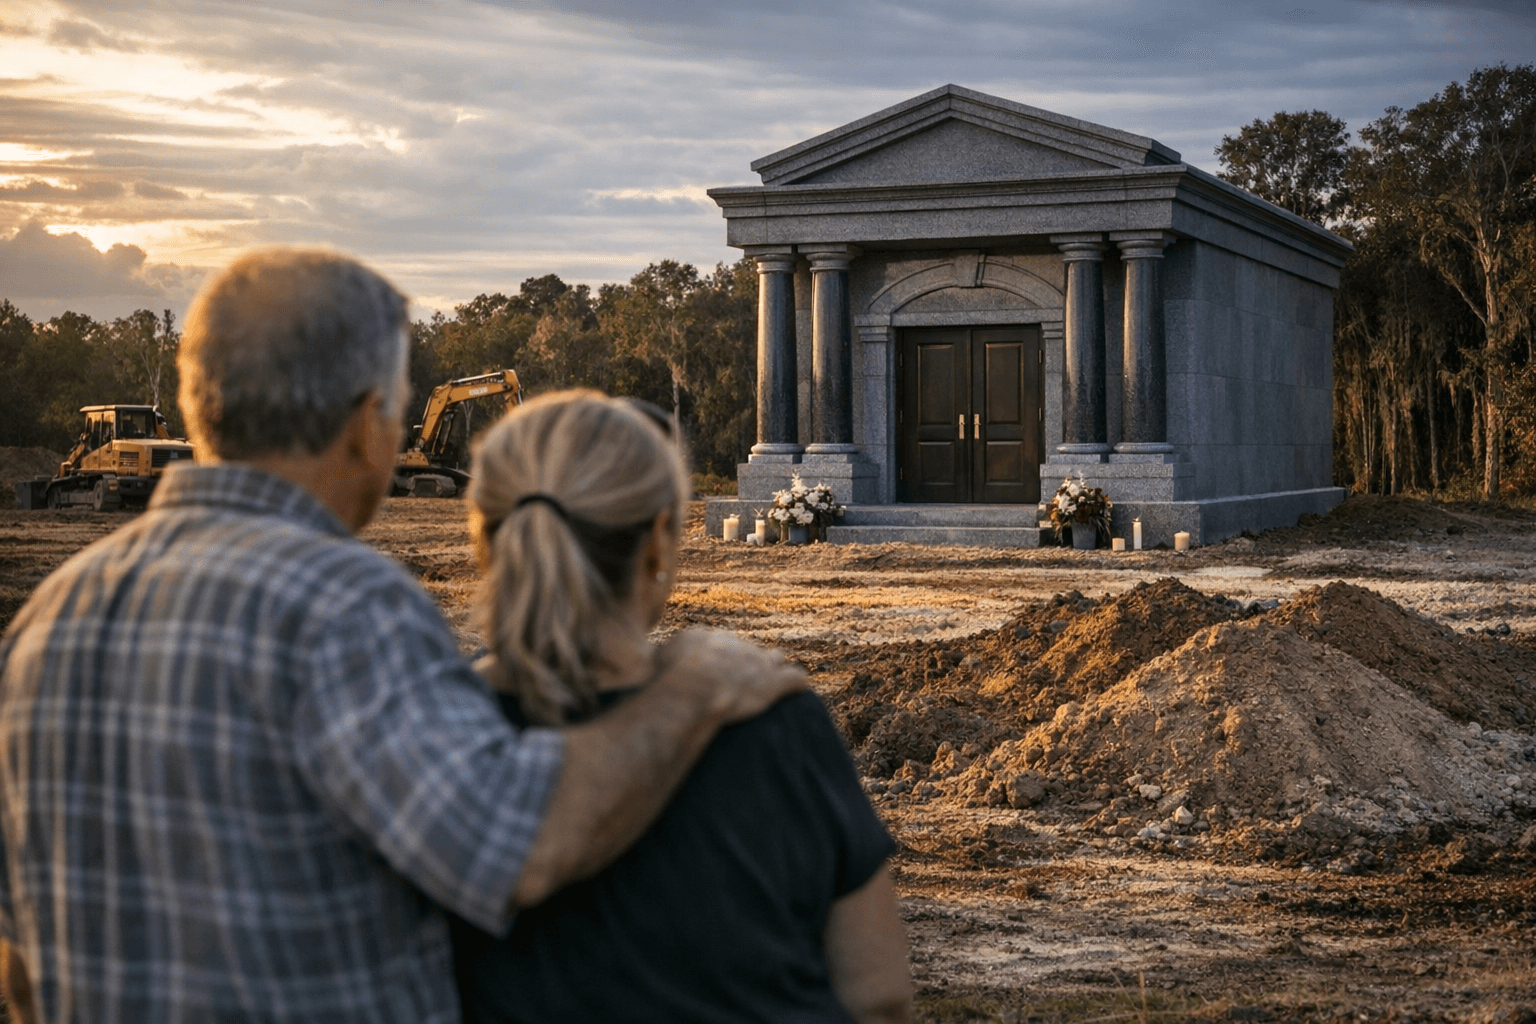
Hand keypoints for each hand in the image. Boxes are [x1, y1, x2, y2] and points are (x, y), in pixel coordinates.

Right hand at [656, 628, 806, 723]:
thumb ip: (652, 663)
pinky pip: (795, 679)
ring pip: (773, 658)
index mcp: (705, 638)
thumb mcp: (652, 665)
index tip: (717, 668)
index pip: (716, 643)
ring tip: (777, 677)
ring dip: (774, 668)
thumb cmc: (667, 681)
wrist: (694, 688)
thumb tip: (634, 669)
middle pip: (745, 649)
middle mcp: (734, 645)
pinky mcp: (775, 682)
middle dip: (747, 662)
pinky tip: (801, 690)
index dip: (719, 657)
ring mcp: (757, 662)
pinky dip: (798, 683)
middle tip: (747, 676)